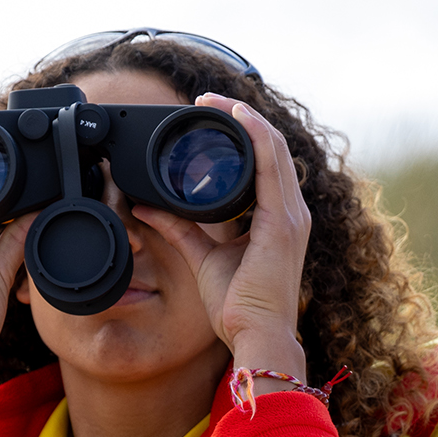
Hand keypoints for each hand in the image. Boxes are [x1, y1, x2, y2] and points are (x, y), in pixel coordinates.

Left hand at [131, 95, 311, 380]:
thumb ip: (179, 229)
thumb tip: (147, 208)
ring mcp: (290, 215)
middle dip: (240, 118)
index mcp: (277, 219)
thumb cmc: (237, 306)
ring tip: (216, 100)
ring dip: (245, 118)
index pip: (265, 163)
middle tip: (207, 100)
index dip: (242, 134)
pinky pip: (272, 165)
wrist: (255, 336)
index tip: (209, 116)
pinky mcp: (282, 222)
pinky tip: (237, 116)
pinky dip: (256, 135)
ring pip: (274, 148)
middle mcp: (290, 212)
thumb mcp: (202, 257)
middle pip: (271, 148)